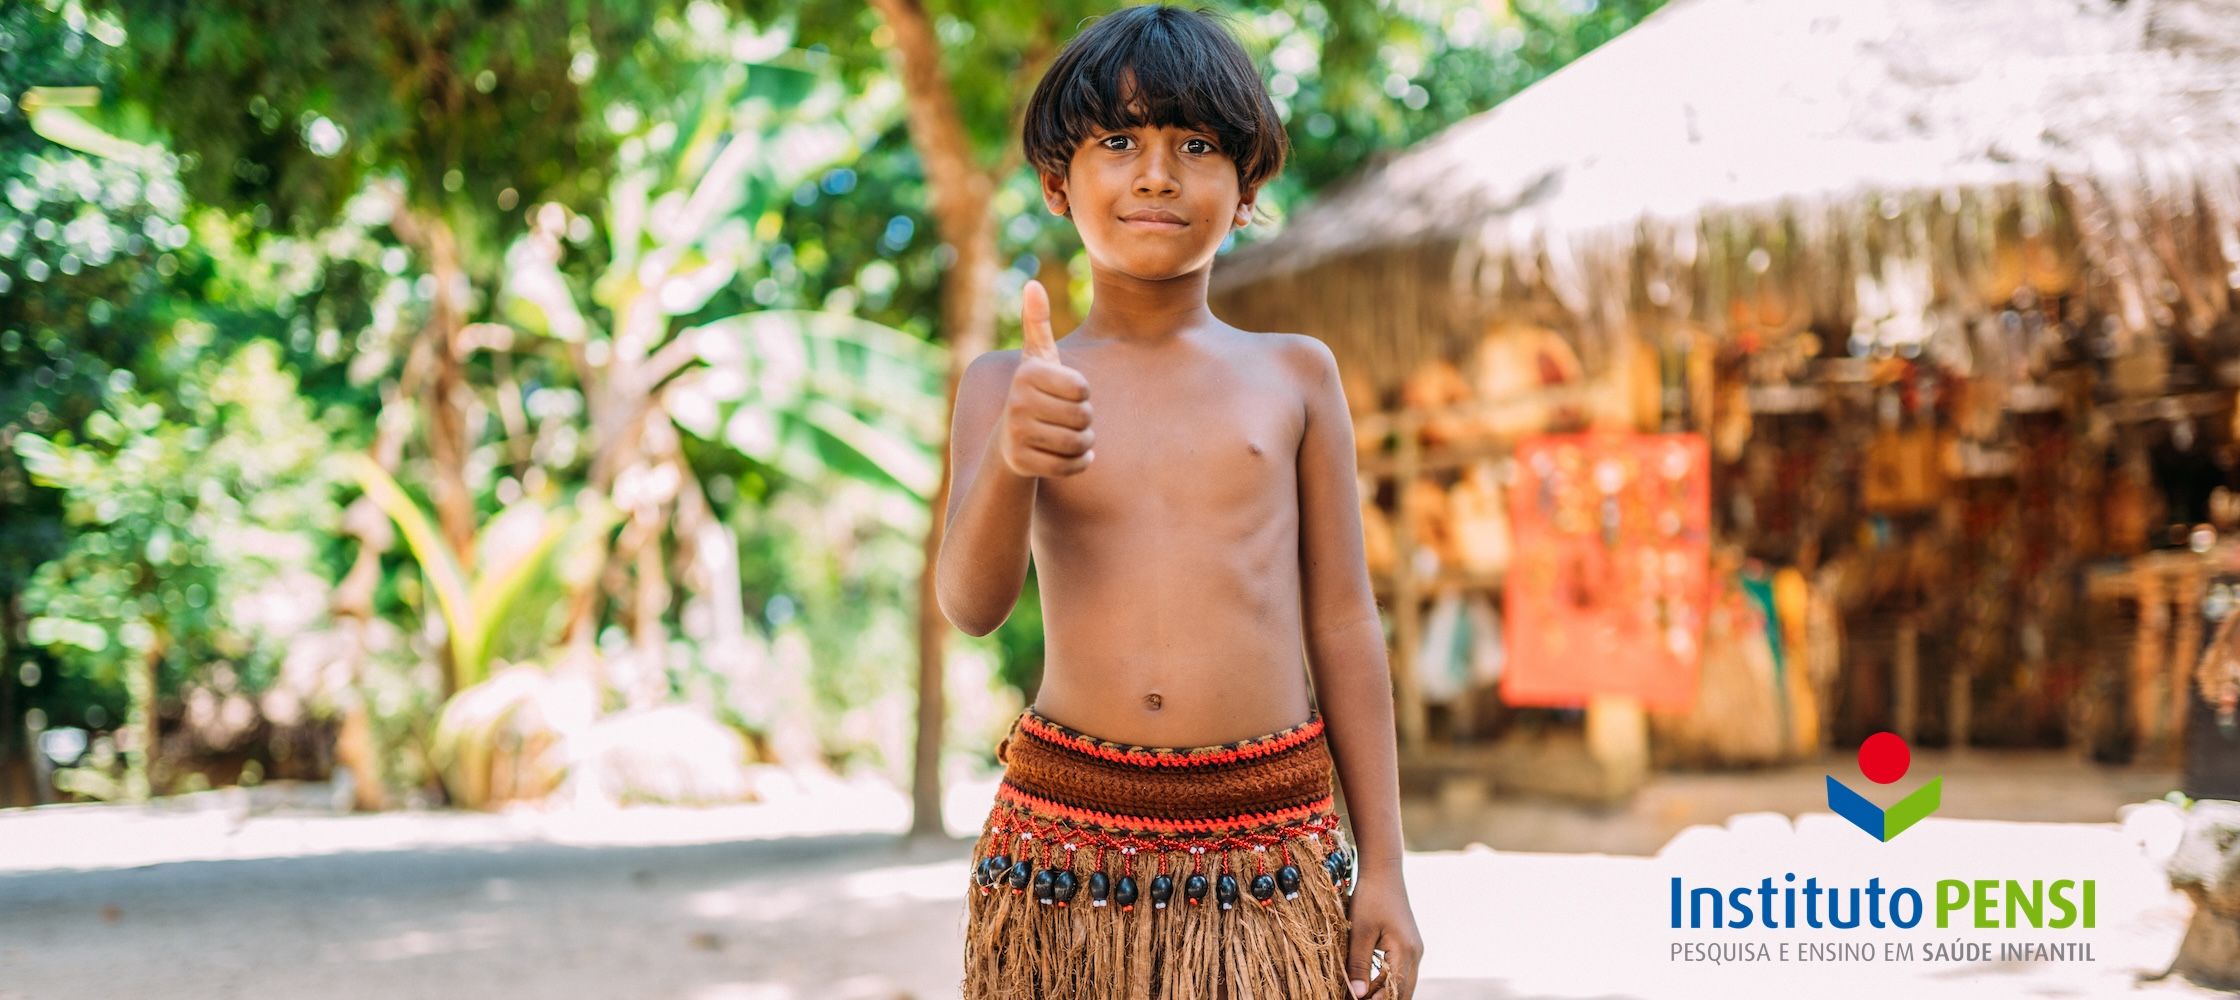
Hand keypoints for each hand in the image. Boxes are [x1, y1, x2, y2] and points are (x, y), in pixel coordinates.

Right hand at [1000, 279, 1093, 478]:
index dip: (1081, 394)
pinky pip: (1073, 465)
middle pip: (1083, 416)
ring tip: (1066, 436)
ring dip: (1083, 442)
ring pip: (1080, 442)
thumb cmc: (1033, 393)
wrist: (1008, 441)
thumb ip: (1037, 323)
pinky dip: (1079, 463)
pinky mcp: (1022, 464)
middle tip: (1065, 419)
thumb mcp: (1036, 358)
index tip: (1063, 394)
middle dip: (1084, 420)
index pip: (1083, 388)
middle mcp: (1016, 403)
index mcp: (1027, 374)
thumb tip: (1032, 284)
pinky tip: (1066, 455)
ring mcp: (1017, 435)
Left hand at [1346, 870, 1422, 998]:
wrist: (1383, 872)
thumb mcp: (1359, 932)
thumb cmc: (1370, 898)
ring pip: (1403, 985)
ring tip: (1361, 995)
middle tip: (1357, 999)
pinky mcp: (1408, 946)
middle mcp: (1415, 954)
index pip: (1394, 992)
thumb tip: (1358, 996)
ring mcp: (1414, 951)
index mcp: (1405, 952)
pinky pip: (1401, 973)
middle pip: (1403, 993)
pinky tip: (1369, 985)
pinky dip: (1387, 983)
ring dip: (1384, 993)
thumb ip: (1358, 965)